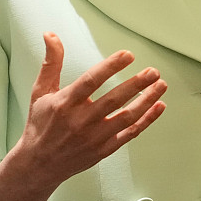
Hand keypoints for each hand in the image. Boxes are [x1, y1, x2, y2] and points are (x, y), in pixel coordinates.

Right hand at [10, 36, 166, 190]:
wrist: (39, 164)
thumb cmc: (41, 125)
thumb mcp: (40, 92)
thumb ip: (51, 63)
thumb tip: (51, 36)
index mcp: (65, 104)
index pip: (91, 81)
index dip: (110, 67)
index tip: (127, 55)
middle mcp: (80, 121)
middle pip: (114, 99)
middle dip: (136, 84)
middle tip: (152, 71)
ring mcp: (94, 137)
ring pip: (126, 117)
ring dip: (147, 100)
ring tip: (160, 85)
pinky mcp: (104, 150)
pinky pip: (130, 134)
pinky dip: (146, 120)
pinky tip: (158, 107)